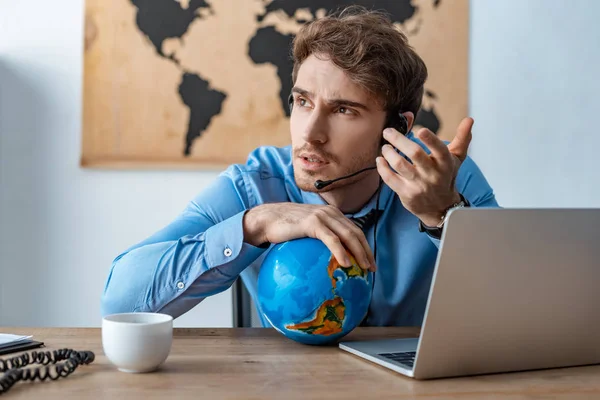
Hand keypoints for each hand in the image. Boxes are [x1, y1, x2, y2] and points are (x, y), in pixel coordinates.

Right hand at [243, 203, 375, 270]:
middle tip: (371, 268)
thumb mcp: (307, 230)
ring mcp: (322, 216)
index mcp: (332, 214)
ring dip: (359, 253)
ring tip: (364, 268)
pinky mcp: (312, 223)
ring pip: (347, 235)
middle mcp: (330, 212)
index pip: (354, 230)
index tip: (369, 262)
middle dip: (366, 251)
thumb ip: (321, 236)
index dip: (364, 246)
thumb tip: (329, 259)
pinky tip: (346, 263)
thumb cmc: (285, 228)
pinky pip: (331, 239)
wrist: (267, 219)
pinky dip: (341, 251)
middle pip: (355, 233)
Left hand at [376, 117, 473, 226]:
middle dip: (399, 140)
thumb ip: (461, 138)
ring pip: (400, 164)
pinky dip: (382, 167)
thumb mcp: (456, 159)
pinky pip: (390, 178)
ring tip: (385, 146)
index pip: (440, 150)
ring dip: (388, 153)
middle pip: (415, 154)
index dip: (430, 139)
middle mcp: (432, 174)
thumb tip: (469, 119)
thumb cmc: (445, 177)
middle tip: (388, 131)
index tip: (420, 130)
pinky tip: (380, 159)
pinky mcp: (406, 193)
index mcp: (445, 163)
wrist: (440, 208)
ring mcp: (418, 185)